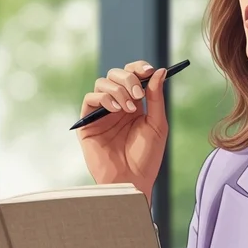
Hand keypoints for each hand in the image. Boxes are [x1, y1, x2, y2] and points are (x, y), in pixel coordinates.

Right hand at [76, 60, 167, 207]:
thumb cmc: (146, 157)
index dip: (139, 68)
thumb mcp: (157, 124)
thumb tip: (160, 71)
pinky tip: (116, 111)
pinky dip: (104, 98)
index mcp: (134, 104)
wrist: (132, 179)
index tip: (149, 70)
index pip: (132, 75)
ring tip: (128, 109)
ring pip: (102, 83)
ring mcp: (101, 113)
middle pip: (115, 74)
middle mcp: (116, 105)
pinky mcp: (88, 123)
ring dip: (118, 90)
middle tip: (139, 94)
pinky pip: (90, 99)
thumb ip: (156, 97)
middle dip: (128, 79)